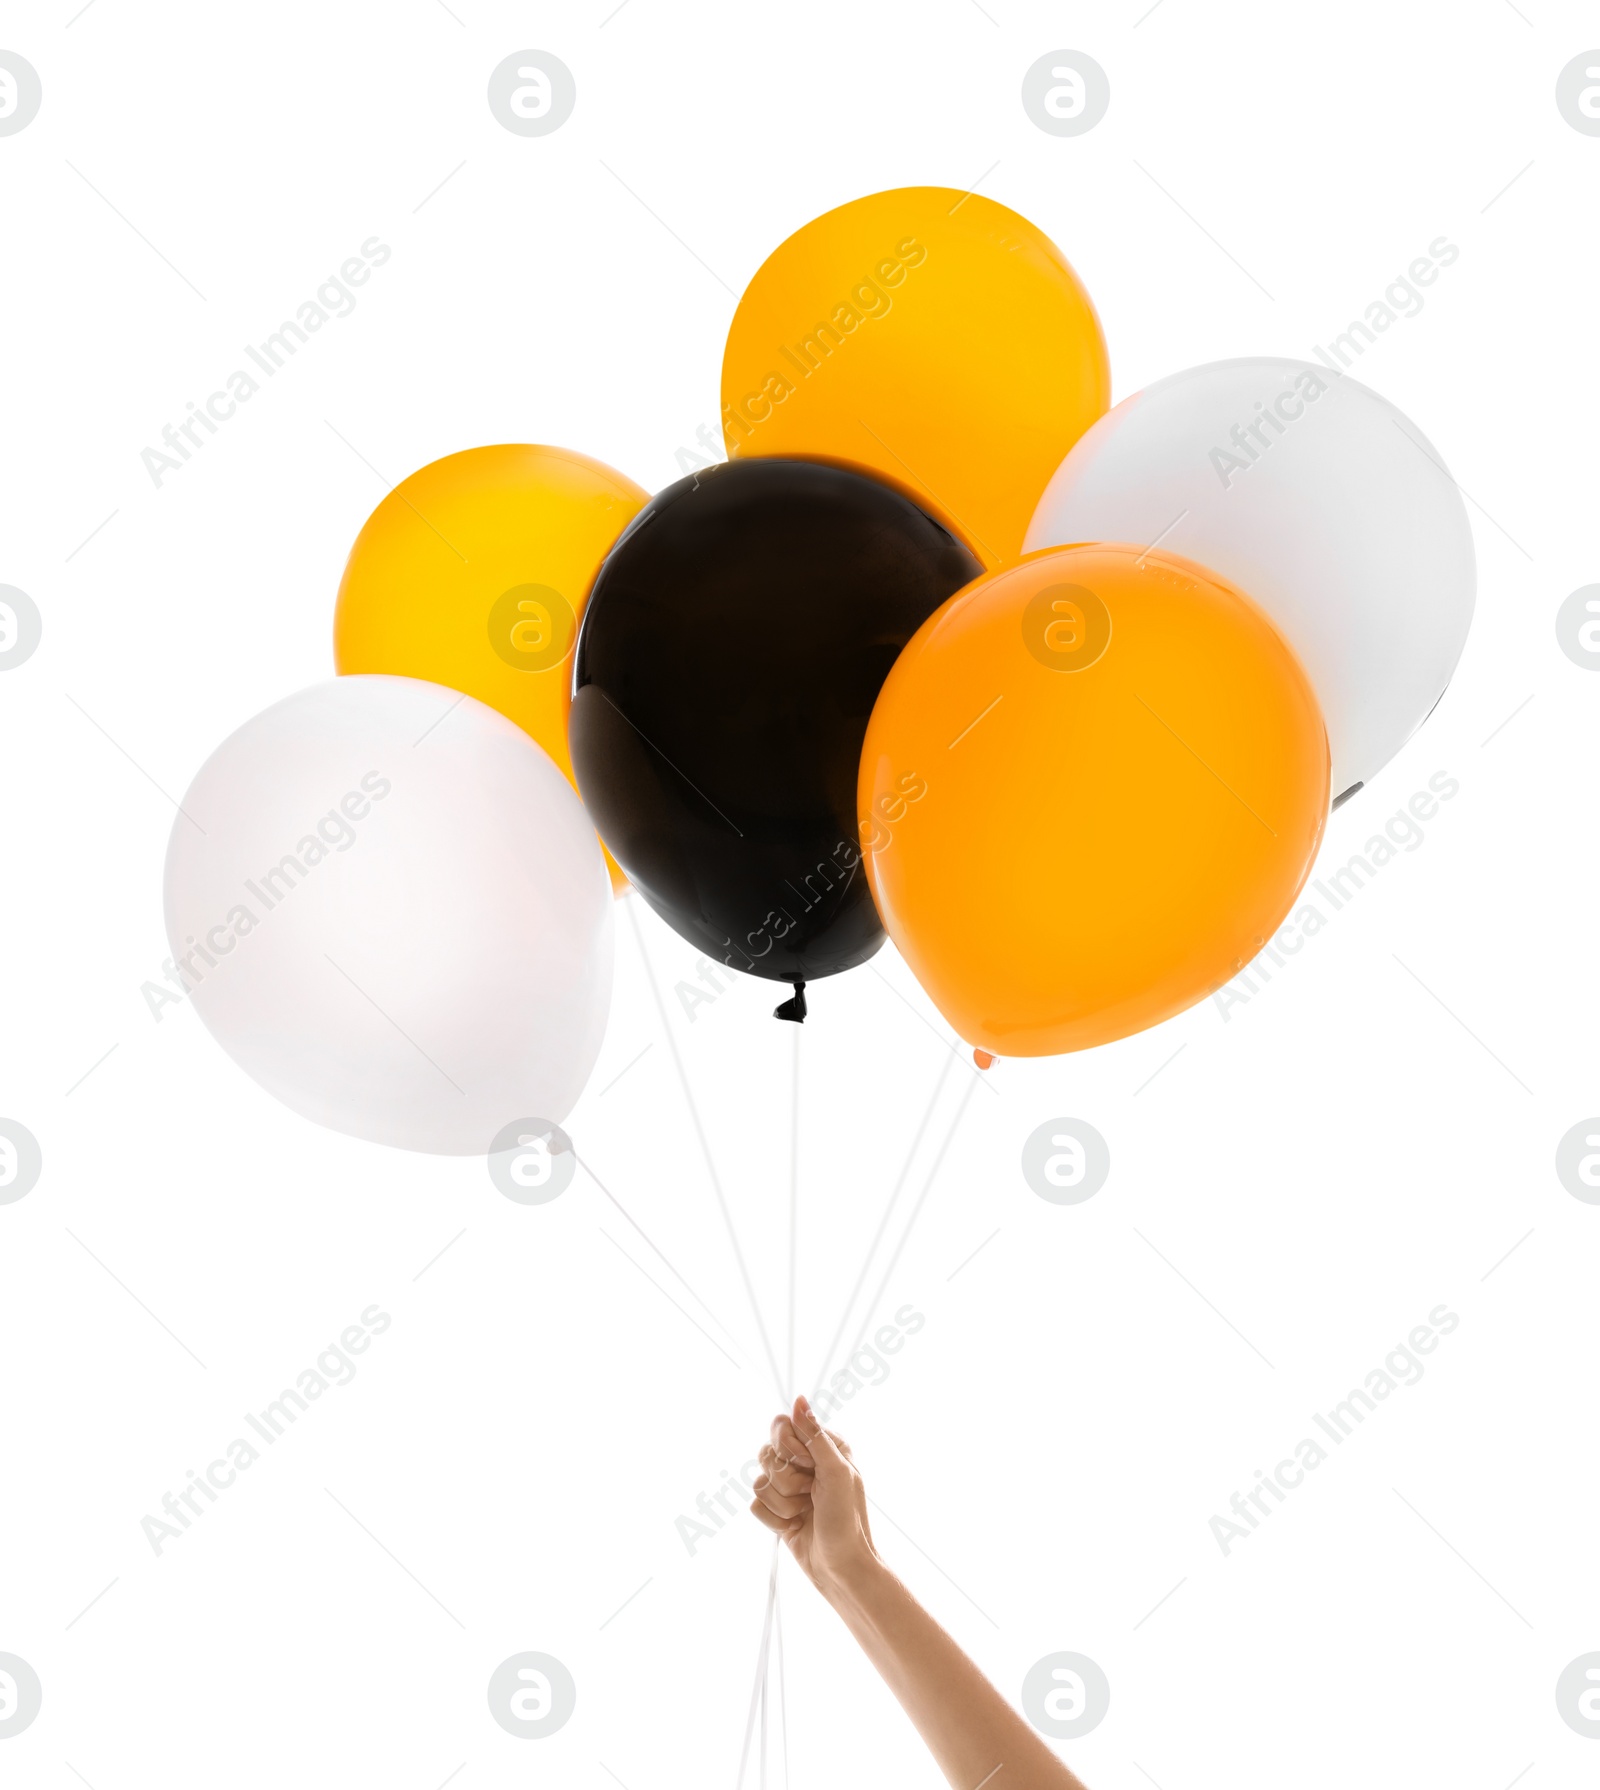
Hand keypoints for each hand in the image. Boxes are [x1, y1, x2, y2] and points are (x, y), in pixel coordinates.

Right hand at [749, 1394, 879, 1598]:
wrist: (841, 1569)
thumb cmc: (847, 1521)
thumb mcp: (837, 1473)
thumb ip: (815, 1435)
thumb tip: (799, 1400)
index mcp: (822, 1446)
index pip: (783, 1426)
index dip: (788, 1447)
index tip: (806, 1465)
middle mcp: (804, 1463)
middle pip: (766, 1453)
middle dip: (786, 1480)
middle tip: (810, 1494)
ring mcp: (788, 1488)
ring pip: (758, 1481)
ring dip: (782, 1504)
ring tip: (804, 1514)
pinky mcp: (777, 1511)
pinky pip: (755, 1505)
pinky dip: (773, 1519)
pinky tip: (794, 1527)